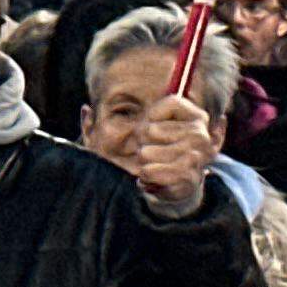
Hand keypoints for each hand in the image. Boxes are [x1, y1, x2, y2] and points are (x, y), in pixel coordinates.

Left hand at [122, 90, 216, 214]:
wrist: (176, 183)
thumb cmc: (159, 148)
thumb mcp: (147, 125)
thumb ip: (118, 113)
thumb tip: (85, 110)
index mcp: (195, 115)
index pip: (171, 103)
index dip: (152, 116)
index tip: (150, 126)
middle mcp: (201, 134)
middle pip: (151, 129)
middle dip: (143, 141)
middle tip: (153, 150)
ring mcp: (198, 156)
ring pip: (148, 152)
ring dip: (144, 160)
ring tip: (154, 163)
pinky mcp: (188, 177)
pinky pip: (151, 172)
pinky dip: (146, 175)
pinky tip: (153, 176)